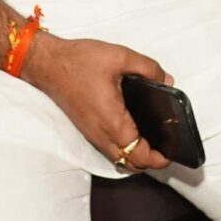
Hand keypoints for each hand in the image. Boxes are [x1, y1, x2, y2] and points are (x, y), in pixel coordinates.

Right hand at [19, 32, 172, 171]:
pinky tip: (132, 132)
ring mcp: (92, 134)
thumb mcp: (120, 56)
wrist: (48, 64)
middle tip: (166, 148)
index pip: (139, 155)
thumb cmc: (79, 61)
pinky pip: (109, 149)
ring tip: (152, 141)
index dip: (158, 159)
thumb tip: (167, 81)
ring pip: (118, 159)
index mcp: (112, 121)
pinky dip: (124, 149)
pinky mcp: (87, 129)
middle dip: (150, 162)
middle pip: (130, 164)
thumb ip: (148, 68)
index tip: (172, 152)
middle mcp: (101, 134)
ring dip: (136, 157)